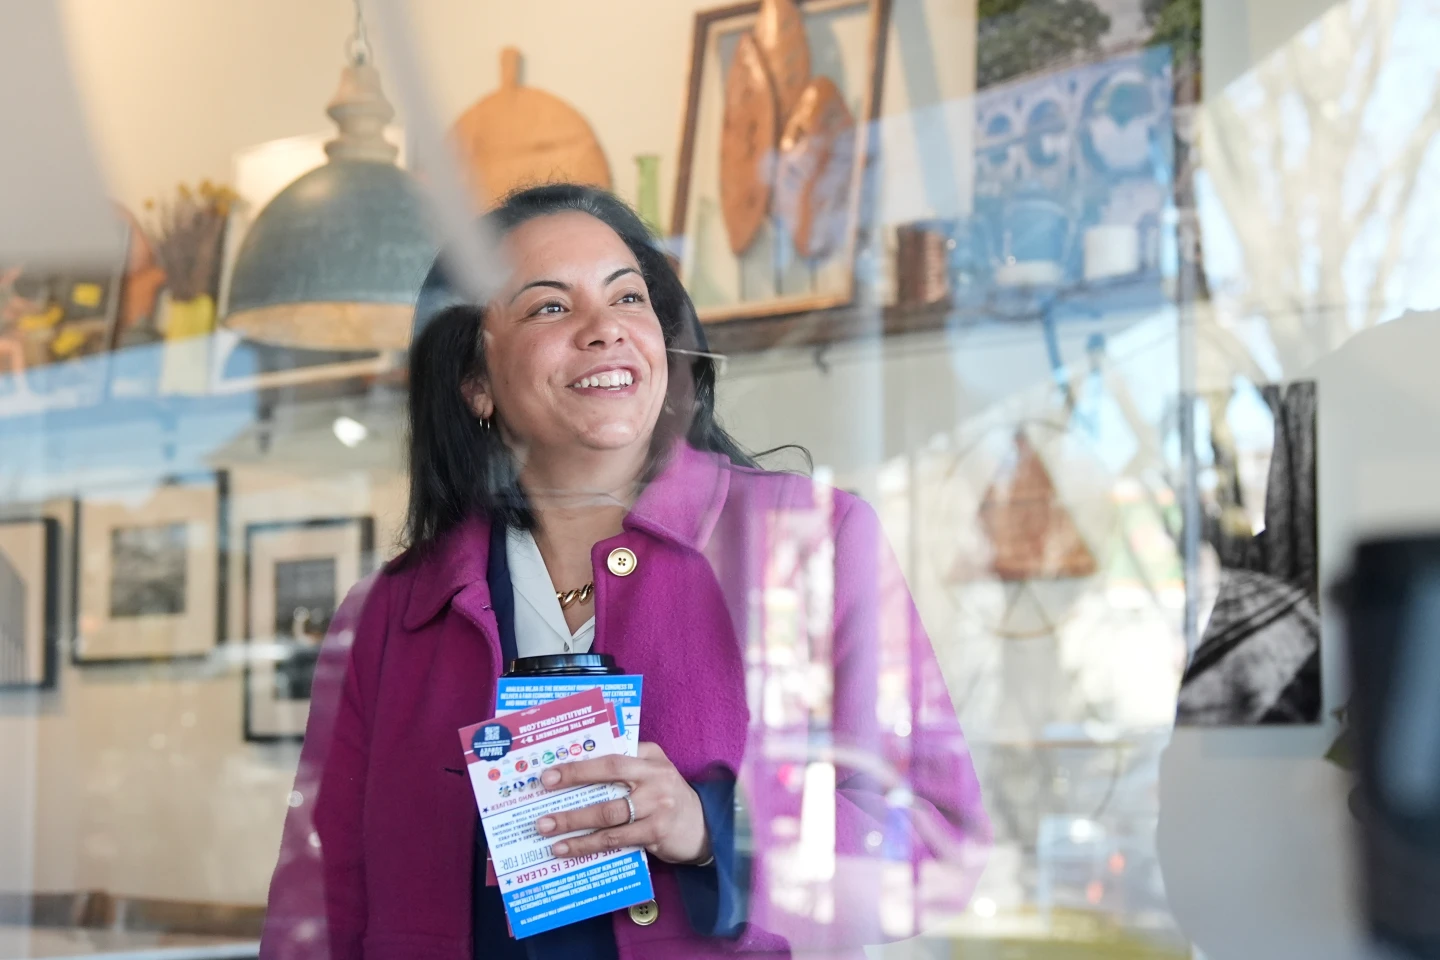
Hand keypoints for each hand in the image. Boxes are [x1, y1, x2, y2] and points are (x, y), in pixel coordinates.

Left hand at [535, 742, 710, 864]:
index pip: (612, 755)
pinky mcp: (656, 832)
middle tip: (542, 790)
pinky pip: (615, 839)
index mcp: (650, 757)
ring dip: (573, 820)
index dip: (580, 763)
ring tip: (546, 827)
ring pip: (608, 812)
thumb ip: (626, 767)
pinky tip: (567, 848)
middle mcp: (656, 777)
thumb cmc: (667, 797)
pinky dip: (588, 844)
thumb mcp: (654, 773)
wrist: (703, 828)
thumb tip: (577, 772)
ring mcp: (657, 806)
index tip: (550, 772)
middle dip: (573, 782)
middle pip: (609, 775)